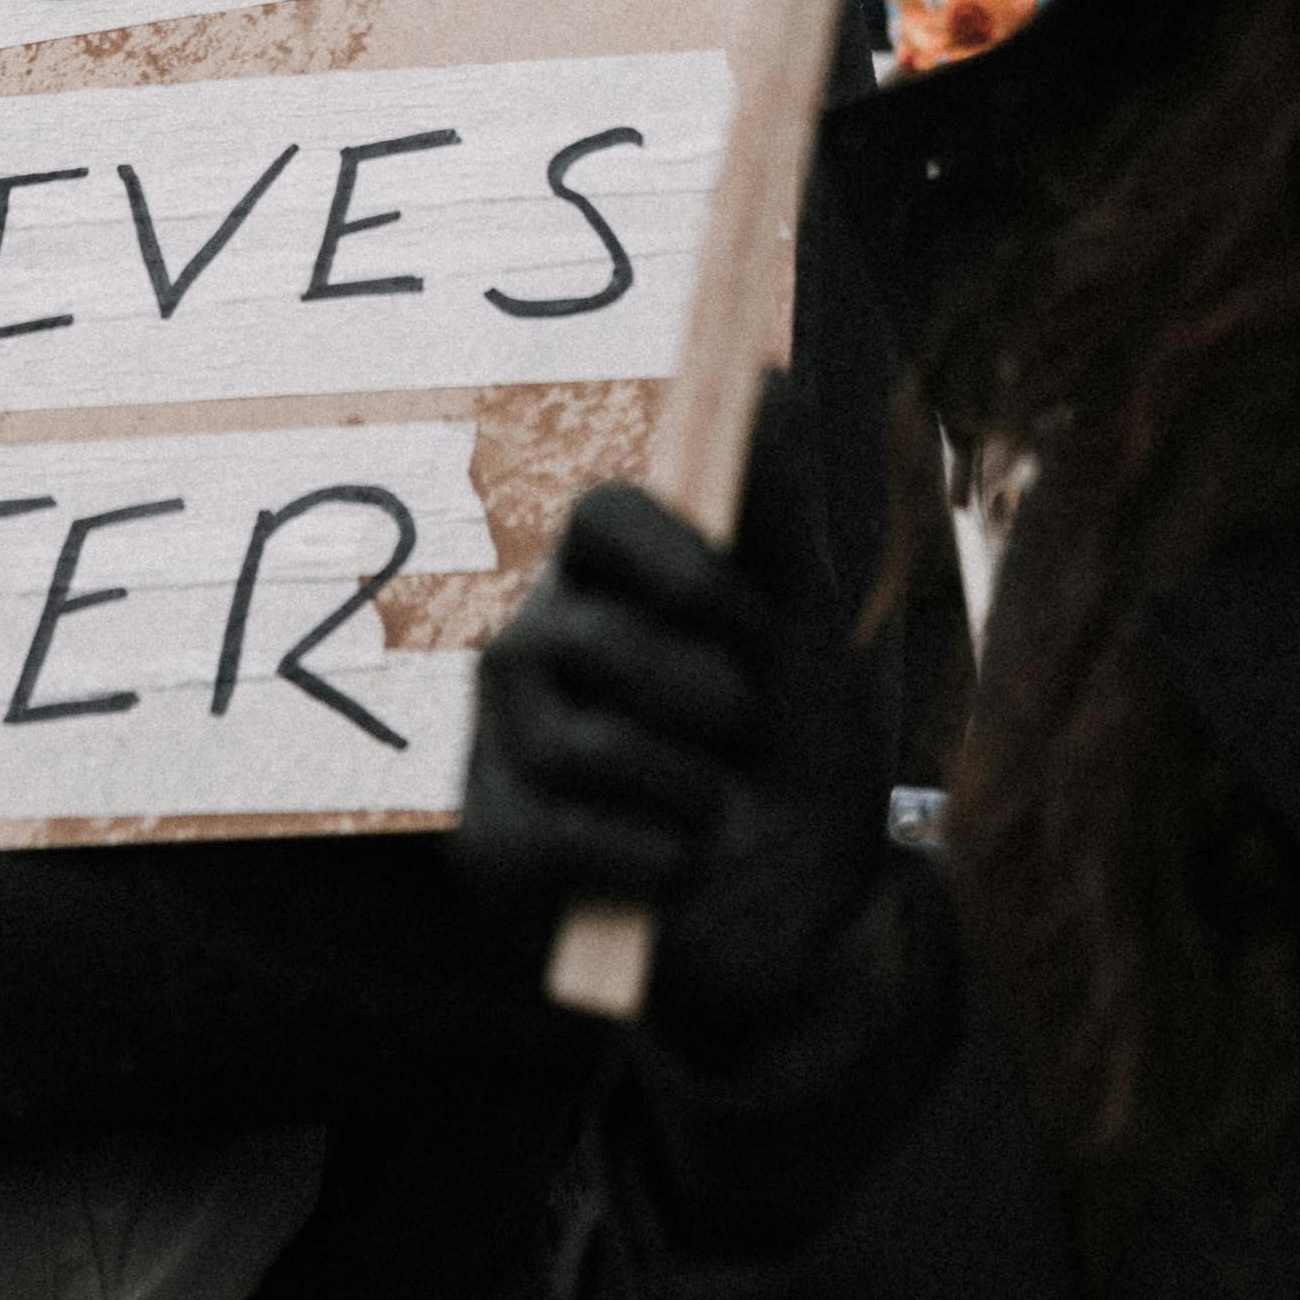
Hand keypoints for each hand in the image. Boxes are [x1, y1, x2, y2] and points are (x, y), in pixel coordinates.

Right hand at [458, 399, 890, 1055]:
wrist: (812, 921)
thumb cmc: (797, 766)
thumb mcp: (806, 637)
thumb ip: (775, 515)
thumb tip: (761, 377)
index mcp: (603, 589)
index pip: (600, 516)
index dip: (676, 562)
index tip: (745, 616)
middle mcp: (531, 655)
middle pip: (594, 636)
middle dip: (704, 700)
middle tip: (735, 740)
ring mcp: (498, 753)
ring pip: (583, 744)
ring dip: (689, 792)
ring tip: (708, 815)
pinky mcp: (487, 851)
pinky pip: (562, 837)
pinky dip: (650, 864)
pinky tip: (669, 874)